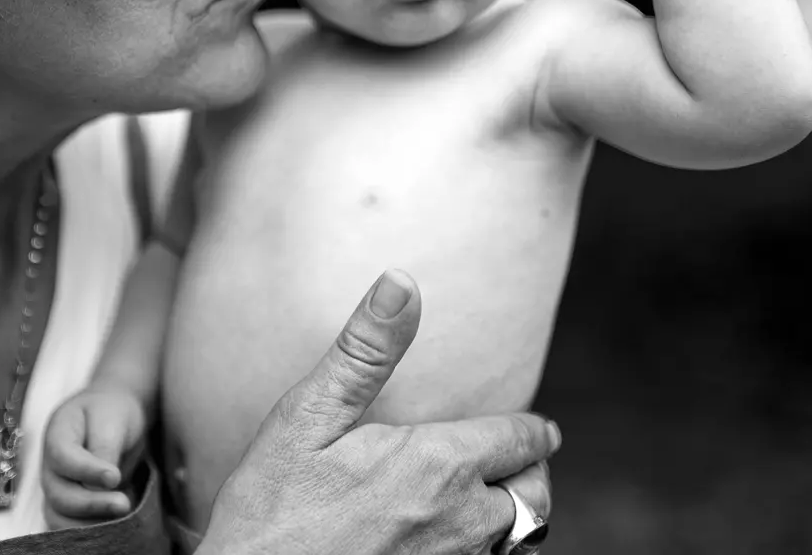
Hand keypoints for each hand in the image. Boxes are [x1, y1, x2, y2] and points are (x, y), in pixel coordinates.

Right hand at [41, 386, 147, 527]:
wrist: (114, 418)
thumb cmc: (113, 413)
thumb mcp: (113, 419)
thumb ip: (105, 448)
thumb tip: (103, 485)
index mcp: (57, 434)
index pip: (62, 457)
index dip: (86, 470)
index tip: (114, 476)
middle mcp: (50, 466)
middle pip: (58, 495)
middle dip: (91, 504)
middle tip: (124, 504)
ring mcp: (56, 488)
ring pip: (59, 518)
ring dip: (89, 525)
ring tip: (120, 521)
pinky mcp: (67, 506)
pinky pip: (70, 528)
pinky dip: (89, 531)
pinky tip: (115, 526)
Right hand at [197, 270, 559, 554]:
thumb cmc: (270, 511)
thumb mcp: (307, 419)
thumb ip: (363, 352)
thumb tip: (400, 283)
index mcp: (437, 466)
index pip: (518, 441)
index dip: (533, 431)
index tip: (540, 429)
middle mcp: (460, 522)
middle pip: (534, 496)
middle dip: (531, 473)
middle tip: (521, 461)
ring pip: (516, 540)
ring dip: (512, 516)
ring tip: (491, 497)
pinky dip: (484, 550)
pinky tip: (451, 536)